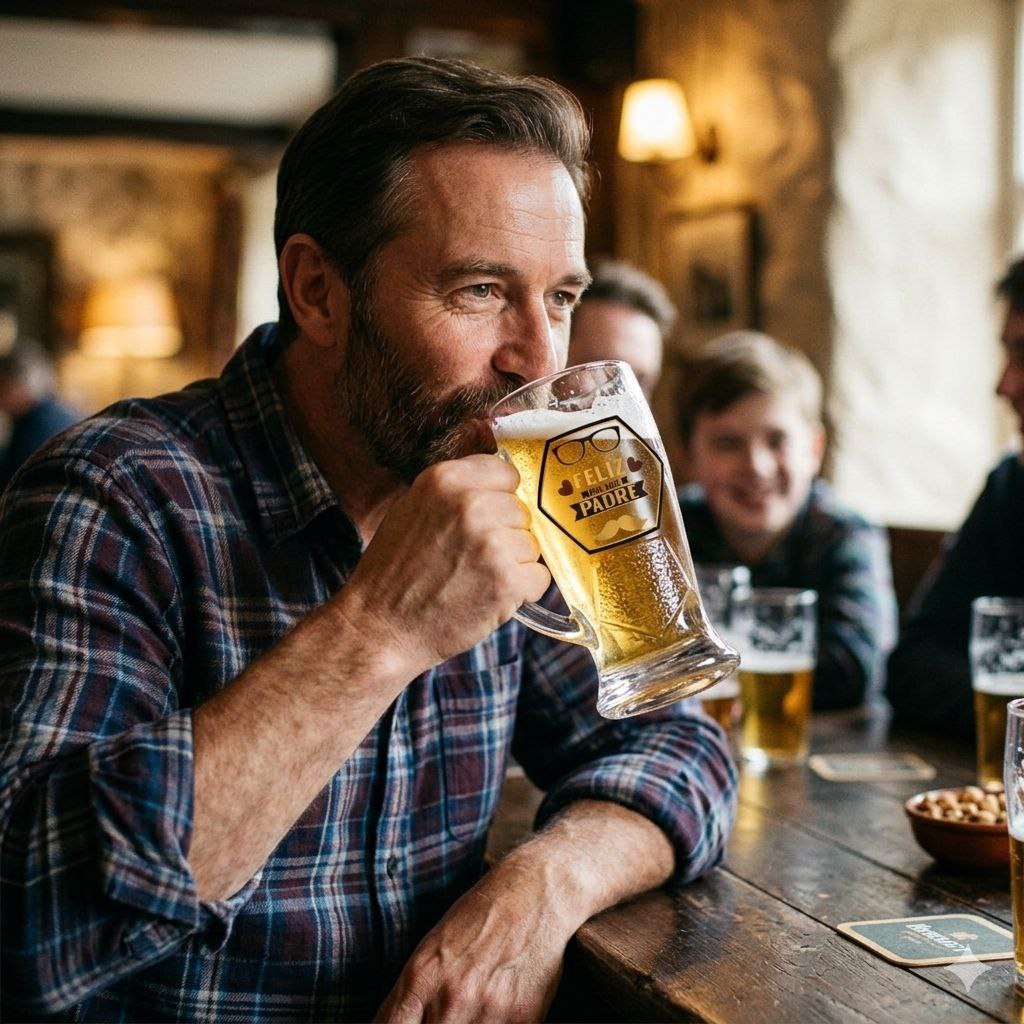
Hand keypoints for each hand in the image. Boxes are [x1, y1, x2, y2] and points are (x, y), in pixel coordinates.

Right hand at [339, 454, 549, 676]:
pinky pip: (539, 577)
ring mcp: (491, 543)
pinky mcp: (507, 581)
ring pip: (531, 545)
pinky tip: (488, 597)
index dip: (500, 498)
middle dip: (505, 534)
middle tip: (472, 558)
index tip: (487, 517)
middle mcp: (471, 505)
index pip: (506, 473)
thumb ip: (454, 492)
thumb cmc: (392, 572)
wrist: (381, 627)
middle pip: (521, 511)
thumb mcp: (411, 509)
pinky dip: (521, 592)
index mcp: (445, 480)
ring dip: (513, 564)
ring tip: (474, 579)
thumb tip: (496, 486)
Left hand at [374, 870, 567, 1023]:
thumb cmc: (480, 915)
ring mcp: (488, 1012)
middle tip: (446, 1011)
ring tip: (476, 1002)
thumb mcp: (432, 945)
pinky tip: (498, 1005)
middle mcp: (452, 998)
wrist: (535, 891)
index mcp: (421, 976)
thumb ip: (410, 994)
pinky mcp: (523, 1020)